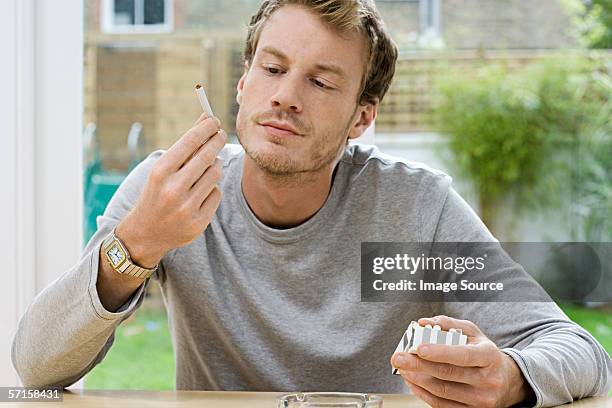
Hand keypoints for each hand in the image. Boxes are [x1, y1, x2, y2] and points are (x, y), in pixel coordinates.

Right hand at [116, 113, 226, 267]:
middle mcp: (173, 189)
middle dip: (217, 141)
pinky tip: (200, 192)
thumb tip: (206, 118)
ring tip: (205, 168)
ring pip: (215, 174)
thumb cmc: (156, 193)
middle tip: (221, 134)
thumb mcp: (162, 169)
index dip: (206, 128)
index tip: (215, 120)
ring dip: (214, 167)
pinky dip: (212, 189)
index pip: (190, 142)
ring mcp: (187, 207)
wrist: (145, 233)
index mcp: (160, 172)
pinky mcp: (199, 221)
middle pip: (207, 156)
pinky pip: (216, 193)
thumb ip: (185, 146)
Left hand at [390, 315, 532, 407]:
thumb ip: (449, 324)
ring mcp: (481, 399)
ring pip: (443, 391)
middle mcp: (488, 379)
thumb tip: (424, 322)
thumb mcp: (474, 334)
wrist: (507, 382)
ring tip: (403, 369)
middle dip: (418, 365)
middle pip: (448, 373)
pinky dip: (424, 393)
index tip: (418, 348)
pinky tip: (413, 382)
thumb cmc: (486, 355)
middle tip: (399, 358)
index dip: (439, 352)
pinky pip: (442, 405)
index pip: (462, 355)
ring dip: (417, 379)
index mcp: (489, 356)